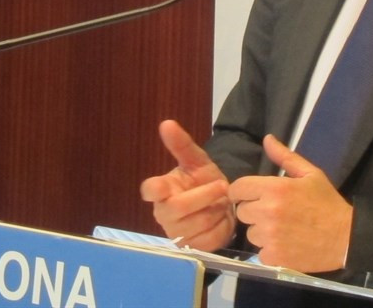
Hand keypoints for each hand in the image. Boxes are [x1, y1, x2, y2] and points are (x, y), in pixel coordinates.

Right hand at [139, 120, 235, 251]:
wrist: (222, 204)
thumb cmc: (203, 180)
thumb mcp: (197, 160)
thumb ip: (182, 144)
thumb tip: (166, 123)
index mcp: (161, 190)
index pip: (149, 191)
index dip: (154, 190)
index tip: (162, 187)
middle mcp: (163, 213)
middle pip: (178, 208)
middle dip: (203, 196)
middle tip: (221, 186)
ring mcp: (176, 233)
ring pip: (197, 224)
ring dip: (215, 210)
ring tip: (222, 202)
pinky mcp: (192, 248)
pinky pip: (209, 239)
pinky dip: (221, 227)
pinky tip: (223, 219)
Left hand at [228, 135, 351, 272]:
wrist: (345, 237)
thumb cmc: (327, 203)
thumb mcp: (310, 174)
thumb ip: (285, 156)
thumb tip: (267, 139)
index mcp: (274, 189)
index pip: (237, 188)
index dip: (243, 192)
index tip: (253, 196)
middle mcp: (267, 211)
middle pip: (242, 211)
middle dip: (254, 211)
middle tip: (274, 213)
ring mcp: (269, 236)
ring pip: (250, 233)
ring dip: (262, 232)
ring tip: (282, 230)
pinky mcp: (273, 257)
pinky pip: (260, 252)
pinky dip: (270, 250)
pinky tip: (286, 244)